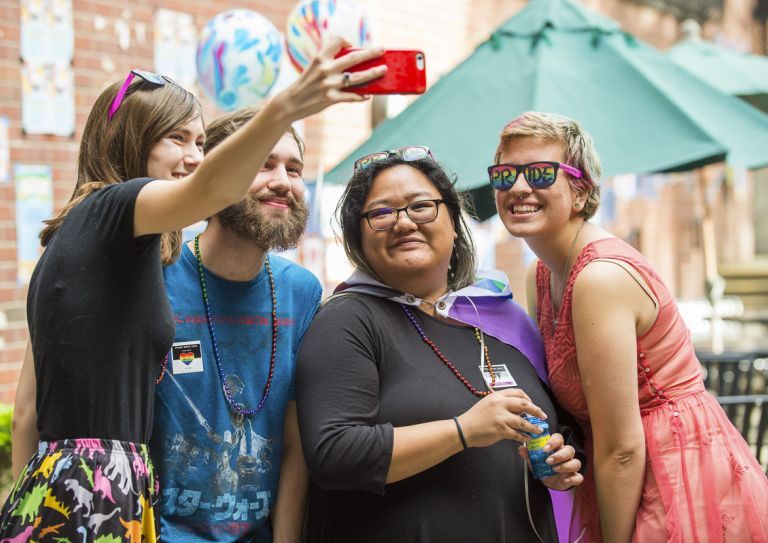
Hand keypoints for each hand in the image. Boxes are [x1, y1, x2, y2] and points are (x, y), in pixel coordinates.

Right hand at [272, 36, 386, 120]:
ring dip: (373, 73)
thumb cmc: (305, 85)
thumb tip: (353, 66)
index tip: (353, 45)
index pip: (338, 41)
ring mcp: (329, 84)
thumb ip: (329, 64)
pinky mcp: (331, 99)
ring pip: (357, 78)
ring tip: (383, 69)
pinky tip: (369, 95)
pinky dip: (362, 96)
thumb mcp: (313, 68)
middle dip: (370, 53)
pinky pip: (352, 97)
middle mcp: (325, 69)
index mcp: (320, 58)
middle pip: (354, 58)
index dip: (348, 41)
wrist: (290, 103)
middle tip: (382, 49)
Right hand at [457, 388, 546, 447]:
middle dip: (536, 410)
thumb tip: (519, 409)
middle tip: (542, 416)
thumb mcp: (488, 403)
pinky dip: (524, 437)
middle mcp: (500, 404)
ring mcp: (500, 417)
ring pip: (523, 421)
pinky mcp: (500, 430)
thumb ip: (503, 403)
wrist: (464, 428)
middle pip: (524, 404)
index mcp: (497, 396)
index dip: (528, 398)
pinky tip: (528, 438)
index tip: (533, 404)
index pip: (518, 392)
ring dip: (533, 426)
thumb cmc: (476, 416)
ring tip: (538, 430)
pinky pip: (516, 434)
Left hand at [518, 432, 583, 490]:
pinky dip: (573, 479)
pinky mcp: (574, 477)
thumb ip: (529, 455)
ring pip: (576, 462)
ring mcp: (571, 466)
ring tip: (554, 469)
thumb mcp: (534, 461)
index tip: (545, 448)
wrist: (548, 481)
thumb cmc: (543, 467)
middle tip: (548, 460)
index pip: (559, 438)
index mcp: (557, 448)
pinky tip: (564, 480)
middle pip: (570, 450)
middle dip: (560, 455)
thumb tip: (521, 448)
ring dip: (565, 466)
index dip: (554, 442)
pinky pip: (579, 477)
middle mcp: (566, 455)